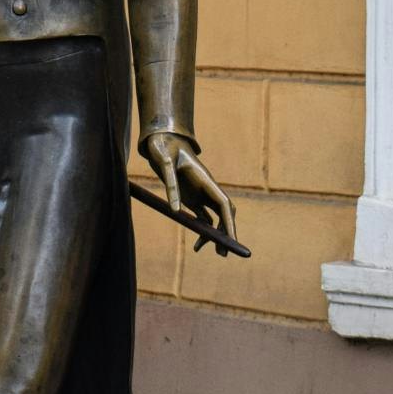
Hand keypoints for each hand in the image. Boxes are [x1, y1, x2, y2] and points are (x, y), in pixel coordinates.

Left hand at [142, 131, 238, 254]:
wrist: (160, 140)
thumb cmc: (163, 148)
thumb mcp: (164, 163)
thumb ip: (171, 185)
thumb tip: (175, 211)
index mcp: (205, 180)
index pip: (224, 204)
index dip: (230, 223)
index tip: (232, 239)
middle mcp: (207, 188)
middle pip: (224, 213)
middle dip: (226, 233)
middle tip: (222, 253)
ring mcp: (201, 193)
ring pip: (216, 218)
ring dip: (214, 234)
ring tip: (202, 250)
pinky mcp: (192, 197)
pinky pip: (203, 218)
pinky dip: (203, 231)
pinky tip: (197, 244)